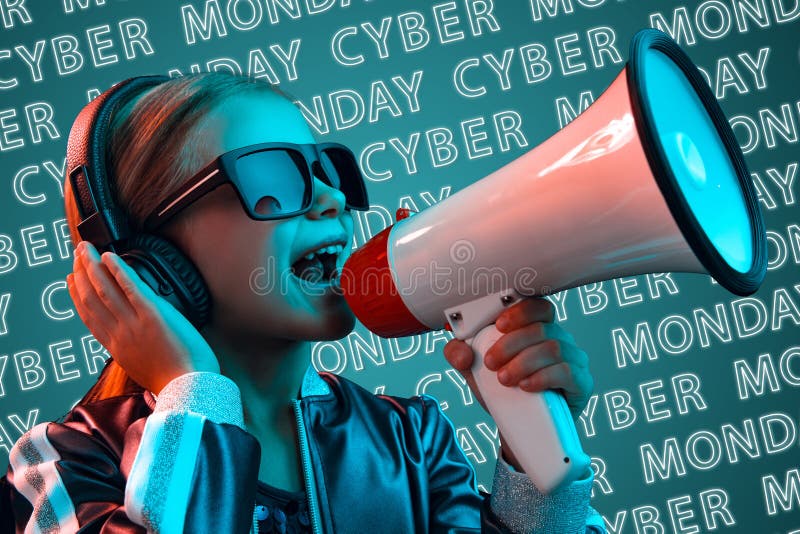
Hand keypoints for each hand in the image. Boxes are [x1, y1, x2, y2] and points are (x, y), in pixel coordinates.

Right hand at [66, 241, 219, 394]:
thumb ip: (135, 352)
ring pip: (105, 290)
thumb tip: (136, 343)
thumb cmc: (176, 381)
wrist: (189, 388)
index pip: (90, 317)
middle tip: (77, 254)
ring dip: (93, 266)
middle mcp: (120, 334)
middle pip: (91, 299)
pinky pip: (130, 288)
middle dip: (81, 274)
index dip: (77, 297)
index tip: (71, 281)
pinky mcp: (153, 315)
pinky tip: (110, 257)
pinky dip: (118, 270)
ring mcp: (134, 323)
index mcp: (118, 348)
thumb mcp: (144, 368)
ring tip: (86, 248)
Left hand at [443, 297, 593, 469]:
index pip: (538, 307)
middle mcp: (559, 339)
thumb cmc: (501, 389)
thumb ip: (460, 354)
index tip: (498, 325)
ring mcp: (574, 360)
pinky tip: (526, 386)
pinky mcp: (581, 382)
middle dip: (511, 344)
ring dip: (524, 362)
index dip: (520, 312)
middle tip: (491, 363)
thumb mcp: (474, 370)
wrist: (519, 425)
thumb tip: (462, 352)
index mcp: (538, 327)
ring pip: (554, 349)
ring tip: (504, 379)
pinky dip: (543, 377)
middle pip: (541, 329)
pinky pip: (567, 372)